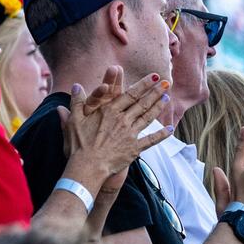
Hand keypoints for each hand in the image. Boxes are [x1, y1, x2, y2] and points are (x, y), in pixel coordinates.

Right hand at [58, 68, 169, 187]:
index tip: (153, 77)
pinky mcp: (134, 148)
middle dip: (155, 92)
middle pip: (142, 103)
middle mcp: (122, 120)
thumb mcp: (73, 120)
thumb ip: (76, 102)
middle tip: (166, 83)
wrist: (88, 166)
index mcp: (109, 111)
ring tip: (167, 97)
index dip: (143, 84)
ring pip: (148, 117)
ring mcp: (130, 134)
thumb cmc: (79, 143)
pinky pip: (151, 140)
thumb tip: (76, 87)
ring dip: (158, 107)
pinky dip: (161, 134)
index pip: (130, 94)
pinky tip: (170, 129)